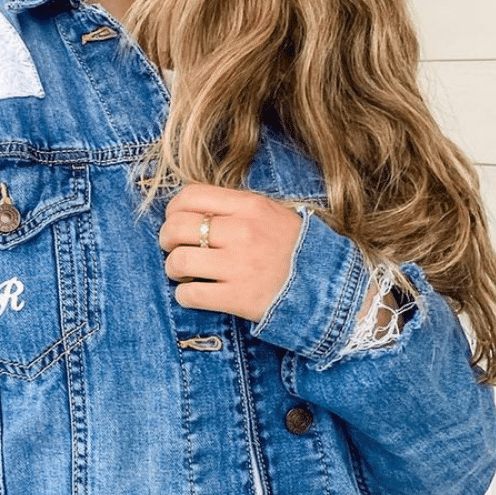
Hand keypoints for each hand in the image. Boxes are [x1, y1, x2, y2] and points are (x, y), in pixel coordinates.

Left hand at [158, 183, 302, 322]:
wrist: (329, 287)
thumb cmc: (294, 249)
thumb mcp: (271, 214)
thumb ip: (235, 208)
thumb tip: (191, 209)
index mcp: (249, 206)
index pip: (190, 196)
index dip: (173, 210)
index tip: (175, 221)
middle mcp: (242, 232)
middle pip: (177, 227)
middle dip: (166, 239)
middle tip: (172, 248)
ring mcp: (239, 266)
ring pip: (178, 261)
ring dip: (173, 269)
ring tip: (183, 273)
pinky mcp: (237, 298)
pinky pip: (190, 295)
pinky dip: (184, 296)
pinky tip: (193, 294)